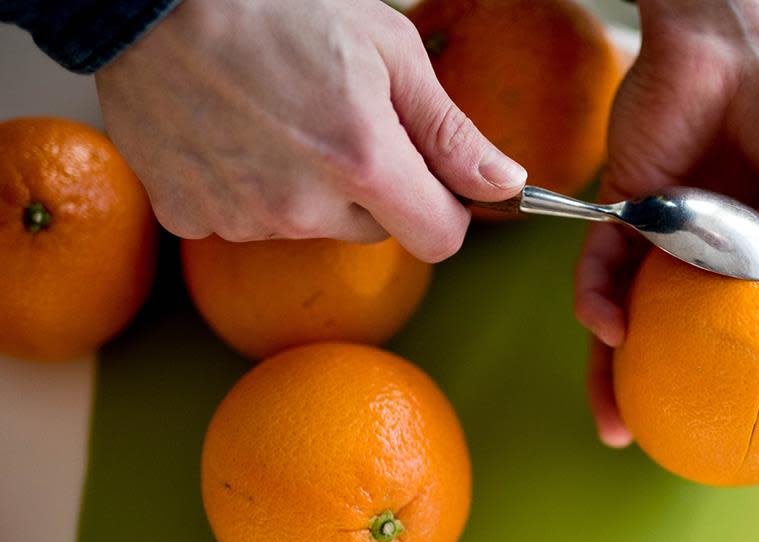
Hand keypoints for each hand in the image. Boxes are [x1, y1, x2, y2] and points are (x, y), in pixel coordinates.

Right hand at [94, 0, 526, 259]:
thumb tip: (504, 184)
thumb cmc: (276, 3)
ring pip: (309, 225)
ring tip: (276, 117)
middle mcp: (303, 207)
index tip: (431, 179)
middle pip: (373, 230)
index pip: (439, 239)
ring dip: (307, 188)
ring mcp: (241, 218)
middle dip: (371, 188)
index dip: (444, 208)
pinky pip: (245, 220)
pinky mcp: (191, 216)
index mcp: (364, 164)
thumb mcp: (388, 49)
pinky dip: (248, 188)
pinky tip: (233, 133)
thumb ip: (450, 131)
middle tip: (336, 120)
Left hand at [575, 0, 758, 446]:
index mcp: (755, 265)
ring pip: (622, 317)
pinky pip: (597, 269)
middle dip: (650, 395)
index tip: (730, 433)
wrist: (746, 48)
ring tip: (614, 425)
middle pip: (667, 340)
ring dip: (607, 371)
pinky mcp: (619, 210)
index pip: (734, 340)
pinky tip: (609, 329)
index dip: (727, 385)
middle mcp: (700, 259)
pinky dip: (596, 303)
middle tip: (646, 446)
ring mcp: (657, 237)